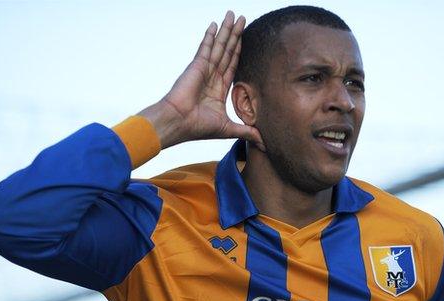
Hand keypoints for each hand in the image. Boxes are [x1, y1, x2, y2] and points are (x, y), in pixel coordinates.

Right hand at [139, 11, 264, 150]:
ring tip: (233, 15)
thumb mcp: (229, 129)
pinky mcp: (197, 66)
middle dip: (235, 35)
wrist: (178, 123)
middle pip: (227, 51)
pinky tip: (215, 25)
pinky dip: (211, 36)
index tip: (246, 39)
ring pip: (219, 46)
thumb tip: (265, 142)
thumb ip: (247, 131)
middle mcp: (212, 77)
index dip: (240, 52)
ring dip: (227, 31)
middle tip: (243, 19)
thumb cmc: (198, 128)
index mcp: (218, 89)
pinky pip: (206, 48)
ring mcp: (204, 70)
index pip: (233, 66)